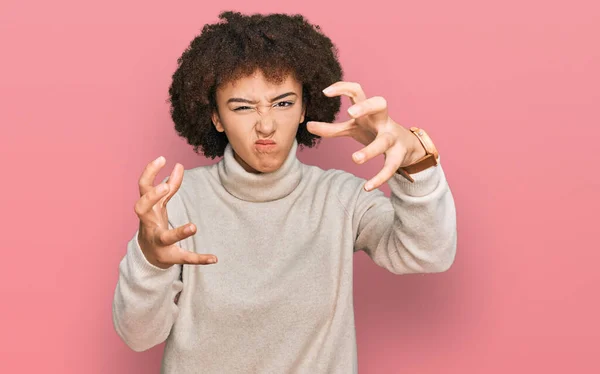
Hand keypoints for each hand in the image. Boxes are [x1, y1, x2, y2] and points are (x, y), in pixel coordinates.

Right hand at [134, 156, 217, 268]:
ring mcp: (158, 242)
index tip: (162, 158)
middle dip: (152, 197)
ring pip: (165, 237)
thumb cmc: (154, 223)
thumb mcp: (160, 205)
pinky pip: (184, 258)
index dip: (149, 172)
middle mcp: (149, 225)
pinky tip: (214, 258)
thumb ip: (170, 186)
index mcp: (148, 209)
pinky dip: (199, 259)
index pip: (143, 187)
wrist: (148, 254)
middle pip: (141, 208)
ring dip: (178, 232)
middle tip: (164, 187)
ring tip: (193, 226)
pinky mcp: (171, 256)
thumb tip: (178, 165)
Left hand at [306, 81, 426, 190]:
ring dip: (370, 150)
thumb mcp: (354, 128)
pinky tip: (367, 188)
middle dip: (366, 107)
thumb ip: (332, 128)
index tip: (325, 92)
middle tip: (351, 114)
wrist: (408, 146)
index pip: (358, 91)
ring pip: (384, 141)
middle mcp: (383, 120)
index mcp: (370, 111)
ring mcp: (393, 137)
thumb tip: (308, 126)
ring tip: (355, 159)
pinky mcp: (399, 155)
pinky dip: (379, 178)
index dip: (343, 88)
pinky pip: (390, 167)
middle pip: (380, 104)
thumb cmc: (376, 132)